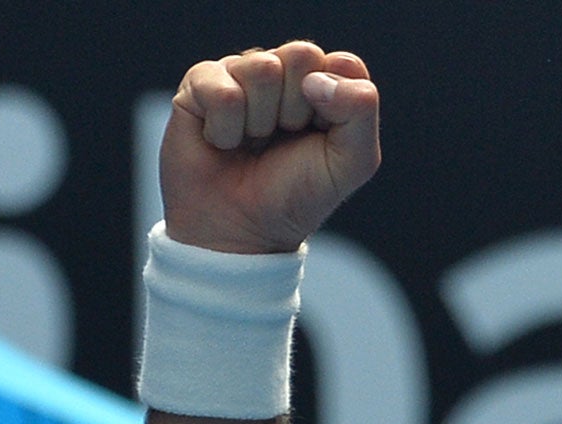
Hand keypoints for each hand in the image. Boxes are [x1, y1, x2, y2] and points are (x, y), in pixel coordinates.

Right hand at [160, 42, 380, 254]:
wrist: (241, 230)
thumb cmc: (298, 195)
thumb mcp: (351, 163)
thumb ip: (361, 112)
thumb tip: (319, 77)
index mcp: (324, 87)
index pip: (343, 64)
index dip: (336, 103)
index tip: (323, 135)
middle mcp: (283, 73)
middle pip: (302, 55)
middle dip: (299, 108)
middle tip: (285, 138)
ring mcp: (239, 74)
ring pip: (261, 68)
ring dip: (261, 120)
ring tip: (253, 143)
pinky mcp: (200, 84)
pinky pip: (222, 90)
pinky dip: (226, 129)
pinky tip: (222, 142)